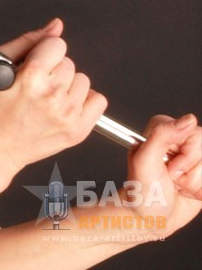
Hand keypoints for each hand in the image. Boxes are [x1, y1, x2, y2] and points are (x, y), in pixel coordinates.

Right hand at [0, 19, 107, 176]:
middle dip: (53, 70)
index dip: (43, 53)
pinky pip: (98, 101)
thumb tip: (55, 26)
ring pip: (83, 80)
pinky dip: (84, 101)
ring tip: (48, 98)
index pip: (56, 45)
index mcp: (31, 76)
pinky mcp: (78, 130)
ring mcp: (67, 114)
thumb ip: (29, 41)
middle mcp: (52, 95)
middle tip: (36, 86)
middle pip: (69, 63)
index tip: (35, 65)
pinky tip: (64, 106)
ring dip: (67, 86)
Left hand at [124, 114, 201, 237]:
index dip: (187, 152)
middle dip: (191, 170)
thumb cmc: (141, 191)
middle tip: (172, 178)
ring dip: (197, 182)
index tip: (170, 166)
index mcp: (163, 133)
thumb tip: (189, 119)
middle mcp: (179, 143)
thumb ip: (163, 134)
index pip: (193, 131)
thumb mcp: (145, 160)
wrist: (151, 219)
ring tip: (179, 186)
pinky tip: (189, 192)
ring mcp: (193, 160)